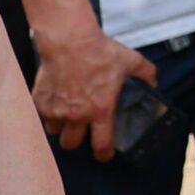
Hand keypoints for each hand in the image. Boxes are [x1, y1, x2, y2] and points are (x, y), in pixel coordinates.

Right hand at [30, 23, 156, 160]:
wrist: (70, 40)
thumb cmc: (99, 50)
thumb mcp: (131, 61)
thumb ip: (146, 74)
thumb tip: (153, 82)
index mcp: (100, 110)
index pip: (101, 145)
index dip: (104, 154)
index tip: (104, 154)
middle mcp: (77, 115)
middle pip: (71, 144)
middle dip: (76, 140)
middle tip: (80, 129)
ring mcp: (56, 110)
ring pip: (55, 131)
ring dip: (60, 126)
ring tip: (66, 112)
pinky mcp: (40, 102)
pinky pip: (42, 116)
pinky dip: (47, 112)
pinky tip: (54, 100)